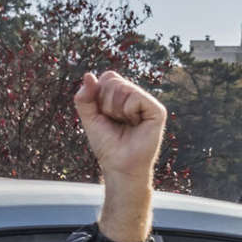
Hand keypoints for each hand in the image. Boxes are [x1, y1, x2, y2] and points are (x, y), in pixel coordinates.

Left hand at [76, 70, 165, 241]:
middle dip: (106, 103)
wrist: (120, 166)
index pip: (108, 77)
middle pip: (113, 80)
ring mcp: (148, 102)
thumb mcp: (90, 118)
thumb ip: (84, 97)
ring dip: (115, 109)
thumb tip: (88, 75)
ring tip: (125, 124)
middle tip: (115, 121)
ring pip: (123, 88)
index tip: (104, 115)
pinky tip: (135, 124)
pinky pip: (135, 98)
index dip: (99, 95)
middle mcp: (137, 96)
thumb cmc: (107, 145)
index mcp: (123, 95)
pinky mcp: (157, 111)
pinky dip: (128, 112)